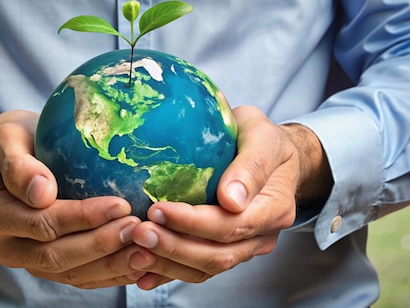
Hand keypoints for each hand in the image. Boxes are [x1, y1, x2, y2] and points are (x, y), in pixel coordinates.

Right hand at [0, 110, 144, 287]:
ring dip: (112, 266)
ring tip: (148, 251)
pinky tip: (139, 264)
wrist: (3, 159)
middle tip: (139, 231)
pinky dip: (110, 274)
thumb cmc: (8, 142)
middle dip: (102, 246)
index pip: (41, 223)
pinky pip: (79, 277)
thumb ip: (17, 164)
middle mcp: (4, 246)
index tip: (120, 205)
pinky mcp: (46, 265)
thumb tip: (40, 192)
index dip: (82, 218)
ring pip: (71, 273)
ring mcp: (26, 259)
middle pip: (57, 256)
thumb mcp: (5, 139)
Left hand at [127, 106, 331, 289]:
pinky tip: (142, 274)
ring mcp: (246, 247)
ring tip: (135, 252)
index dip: (193, 223)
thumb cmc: (264, 138)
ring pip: (206, 268)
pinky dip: (169, 273)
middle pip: (217, 255)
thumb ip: (251, 165)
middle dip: (174, 247)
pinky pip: (199, 269)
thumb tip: (231, 200)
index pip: (231, 225)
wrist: (274, 153)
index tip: (158, 209)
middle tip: (138, 233)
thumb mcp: (262, 136)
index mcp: (273, 208)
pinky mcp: (228, 250)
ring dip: (168, 264)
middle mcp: (262, 235)